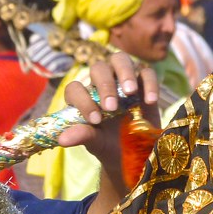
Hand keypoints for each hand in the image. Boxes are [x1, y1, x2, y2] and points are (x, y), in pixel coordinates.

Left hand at [58, 52, 159, 213]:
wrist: (133, 154)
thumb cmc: (108, 145)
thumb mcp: (95, 143)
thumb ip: (82, 136)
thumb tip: (62, 139)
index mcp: (83, 97)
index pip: (75, 88)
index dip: (83, 101)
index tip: (95, 120)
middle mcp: (101, 84)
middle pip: (98, 68)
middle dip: (104, 85)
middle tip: (112, 107)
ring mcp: (123, 81)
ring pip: (120, 60)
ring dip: (124, 72)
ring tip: (129, 92)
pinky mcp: (144, 84)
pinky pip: (146, 73)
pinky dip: (149, 83)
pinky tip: (150, 101)